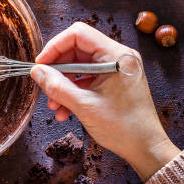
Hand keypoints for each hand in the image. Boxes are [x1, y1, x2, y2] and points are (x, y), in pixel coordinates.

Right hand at [30, 22, 179, 180]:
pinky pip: (86, 77)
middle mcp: (118, 57)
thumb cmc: (124, 127)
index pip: (78, 34)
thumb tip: (37, 71)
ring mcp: (116, 69)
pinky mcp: (113, 81)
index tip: (41, 64)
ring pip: (79, 65)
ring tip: (54, 104)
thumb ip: (57, 86)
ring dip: (63, 83)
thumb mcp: (84, 106)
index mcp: (116, 56)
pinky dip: (73, 90)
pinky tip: (64, 110)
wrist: (146, 149)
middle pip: (77, 49)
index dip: (55, 46)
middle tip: (44, 84)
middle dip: (58, 68)